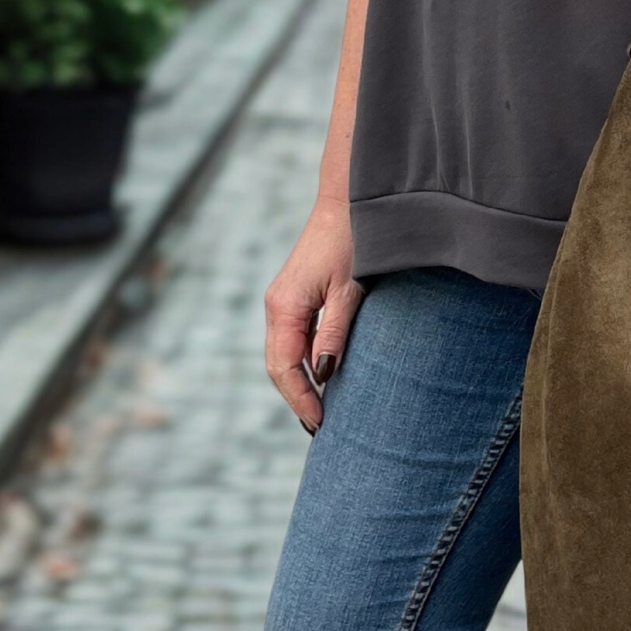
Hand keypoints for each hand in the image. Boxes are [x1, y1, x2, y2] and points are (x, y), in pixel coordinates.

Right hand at [264, 198, 363, 433]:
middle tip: (319, 428)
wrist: (350, 202)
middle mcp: (277, 307)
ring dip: (299, 383)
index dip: (301, 398)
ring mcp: (282, 302)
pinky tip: (322, 377)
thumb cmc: (353, 242)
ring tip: (320, 412)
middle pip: (277, 365)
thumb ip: (334, 333)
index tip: (320, 423)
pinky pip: (292, 340)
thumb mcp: (349, 291)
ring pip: (283, 354)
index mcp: (284, 307)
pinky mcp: (294, 297)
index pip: (283, 366)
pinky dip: (303, 363)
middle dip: (296, 398)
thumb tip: (324, 376)